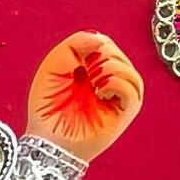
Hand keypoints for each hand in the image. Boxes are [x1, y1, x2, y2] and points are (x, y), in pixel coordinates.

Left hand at [24, 30, 143, 164]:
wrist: (46, 139)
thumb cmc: (46, 107)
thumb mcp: (54, 64)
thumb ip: (74, 43)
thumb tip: (101, 39)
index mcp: (92, 70)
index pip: (106, 44)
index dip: (93, 45)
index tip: (76, 60)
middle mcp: (108, 83)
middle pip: (118, 55)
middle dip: (101, 57)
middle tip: (84, 73)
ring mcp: (117, 99)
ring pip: (130, 71)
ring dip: (111, 69)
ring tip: (93, 82)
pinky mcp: (124, 114)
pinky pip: (133, 90)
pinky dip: (117, 83)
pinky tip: (100, 90)